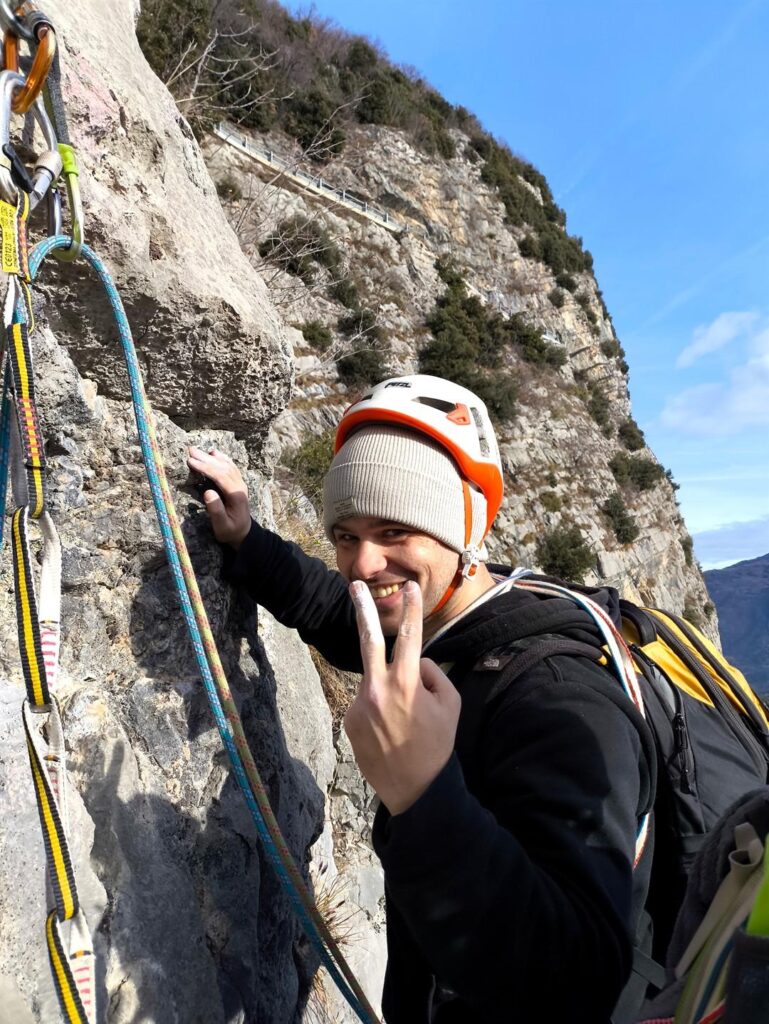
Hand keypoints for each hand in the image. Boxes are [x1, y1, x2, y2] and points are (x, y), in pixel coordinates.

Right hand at [186, 447, 251, 549]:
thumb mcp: (222, 526)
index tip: (191, 462)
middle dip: (206, 458)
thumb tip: (208, 492)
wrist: (243, 533)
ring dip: (211, 457)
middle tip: (190, 450)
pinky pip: (230, 467)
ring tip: (196, 450)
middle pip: (223, 468)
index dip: (206, 468)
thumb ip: (216, 510)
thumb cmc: (230, 531)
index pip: (220, 476)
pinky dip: (222, 459)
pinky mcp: (237, 484)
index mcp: (236, 495)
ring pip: (226, 465)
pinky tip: (214, 453)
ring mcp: (240, 484)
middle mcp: (240, 487)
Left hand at [344, 580, 460, 814]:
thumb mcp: (451, 706)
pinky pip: (368, 703)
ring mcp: (359, 705)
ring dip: (389, 693)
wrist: (414, 789)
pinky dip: (380, 711)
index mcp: (405, 683)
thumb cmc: (437, 745)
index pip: (409, 637)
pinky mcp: (348, 720)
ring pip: (376, 682)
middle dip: (362, 608)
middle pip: (367, 639)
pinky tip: (390, 734)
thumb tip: (416, 662)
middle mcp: (376, 689)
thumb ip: (433, 675)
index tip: (409, 588)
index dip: (411, 610)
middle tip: (353, 584)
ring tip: (405, 726)